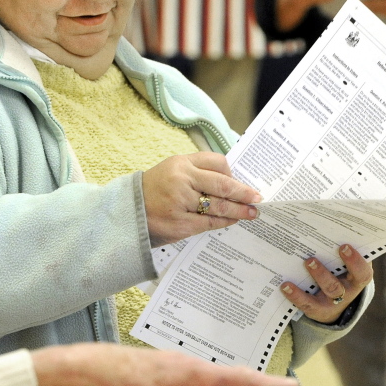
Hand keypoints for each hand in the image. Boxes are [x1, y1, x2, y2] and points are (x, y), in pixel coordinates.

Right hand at [142, 152, 261, 245]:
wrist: (128, 214)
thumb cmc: (154, 191)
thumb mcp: (172, 171)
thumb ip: (198, 173)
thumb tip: (231, 182)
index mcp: (181, 163)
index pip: (217, 162)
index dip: (232, 173)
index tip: (242, 181)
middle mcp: (182, 179)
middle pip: (223, 184)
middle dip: (244, 192)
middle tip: (257, 198)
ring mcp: (181, 202)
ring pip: (219, 206)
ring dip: (239, 210)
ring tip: (251, 212)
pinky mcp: (181, 223)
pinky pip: (210, 223)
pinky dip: (225, 222)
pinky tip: (233, 221)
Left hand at [279, 244, 373, 323]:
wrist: (334, 304)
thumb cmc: (340, 273)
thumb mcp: (346, 264)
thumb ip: (342, 248)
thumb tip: (330, 220)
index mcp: (356, 279)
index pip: (362, 273)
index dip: (355, 261)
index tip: (344, 246)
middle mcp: (346, 292)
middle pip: (337, 286)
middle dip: (324, 273)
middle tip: (312, 258)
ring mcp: (331, 302)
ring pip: (325, 293)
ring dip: (316, 277)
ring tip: (306, 263)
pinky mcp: (316, 310)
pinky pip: (306, 304)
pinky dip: (295, 295)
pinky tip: (285, 286)